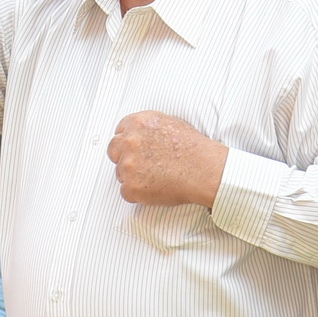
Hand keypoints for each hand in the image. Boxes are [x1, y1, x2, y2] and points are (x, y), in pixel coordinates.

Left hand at [108, 111, 227, 207]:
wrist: (204, 169)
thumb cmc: (194, 149)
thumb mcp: (170, 122)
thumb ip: (147, 128)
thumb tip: (138, 135)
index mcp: (138, 123)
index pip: (119, 132)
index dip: (127, 143)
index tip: (134, 150)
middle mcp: (129, 141)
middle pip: (113, 151)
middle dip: (124, 158)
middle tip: (141, 166)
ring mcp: (128, 165)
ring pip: (120, 173)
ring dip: (134, 177)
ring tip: (157, 177)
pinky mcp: (131, 186)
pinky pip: (126, 192)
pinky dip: (138, 194)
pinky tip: (156, 188)